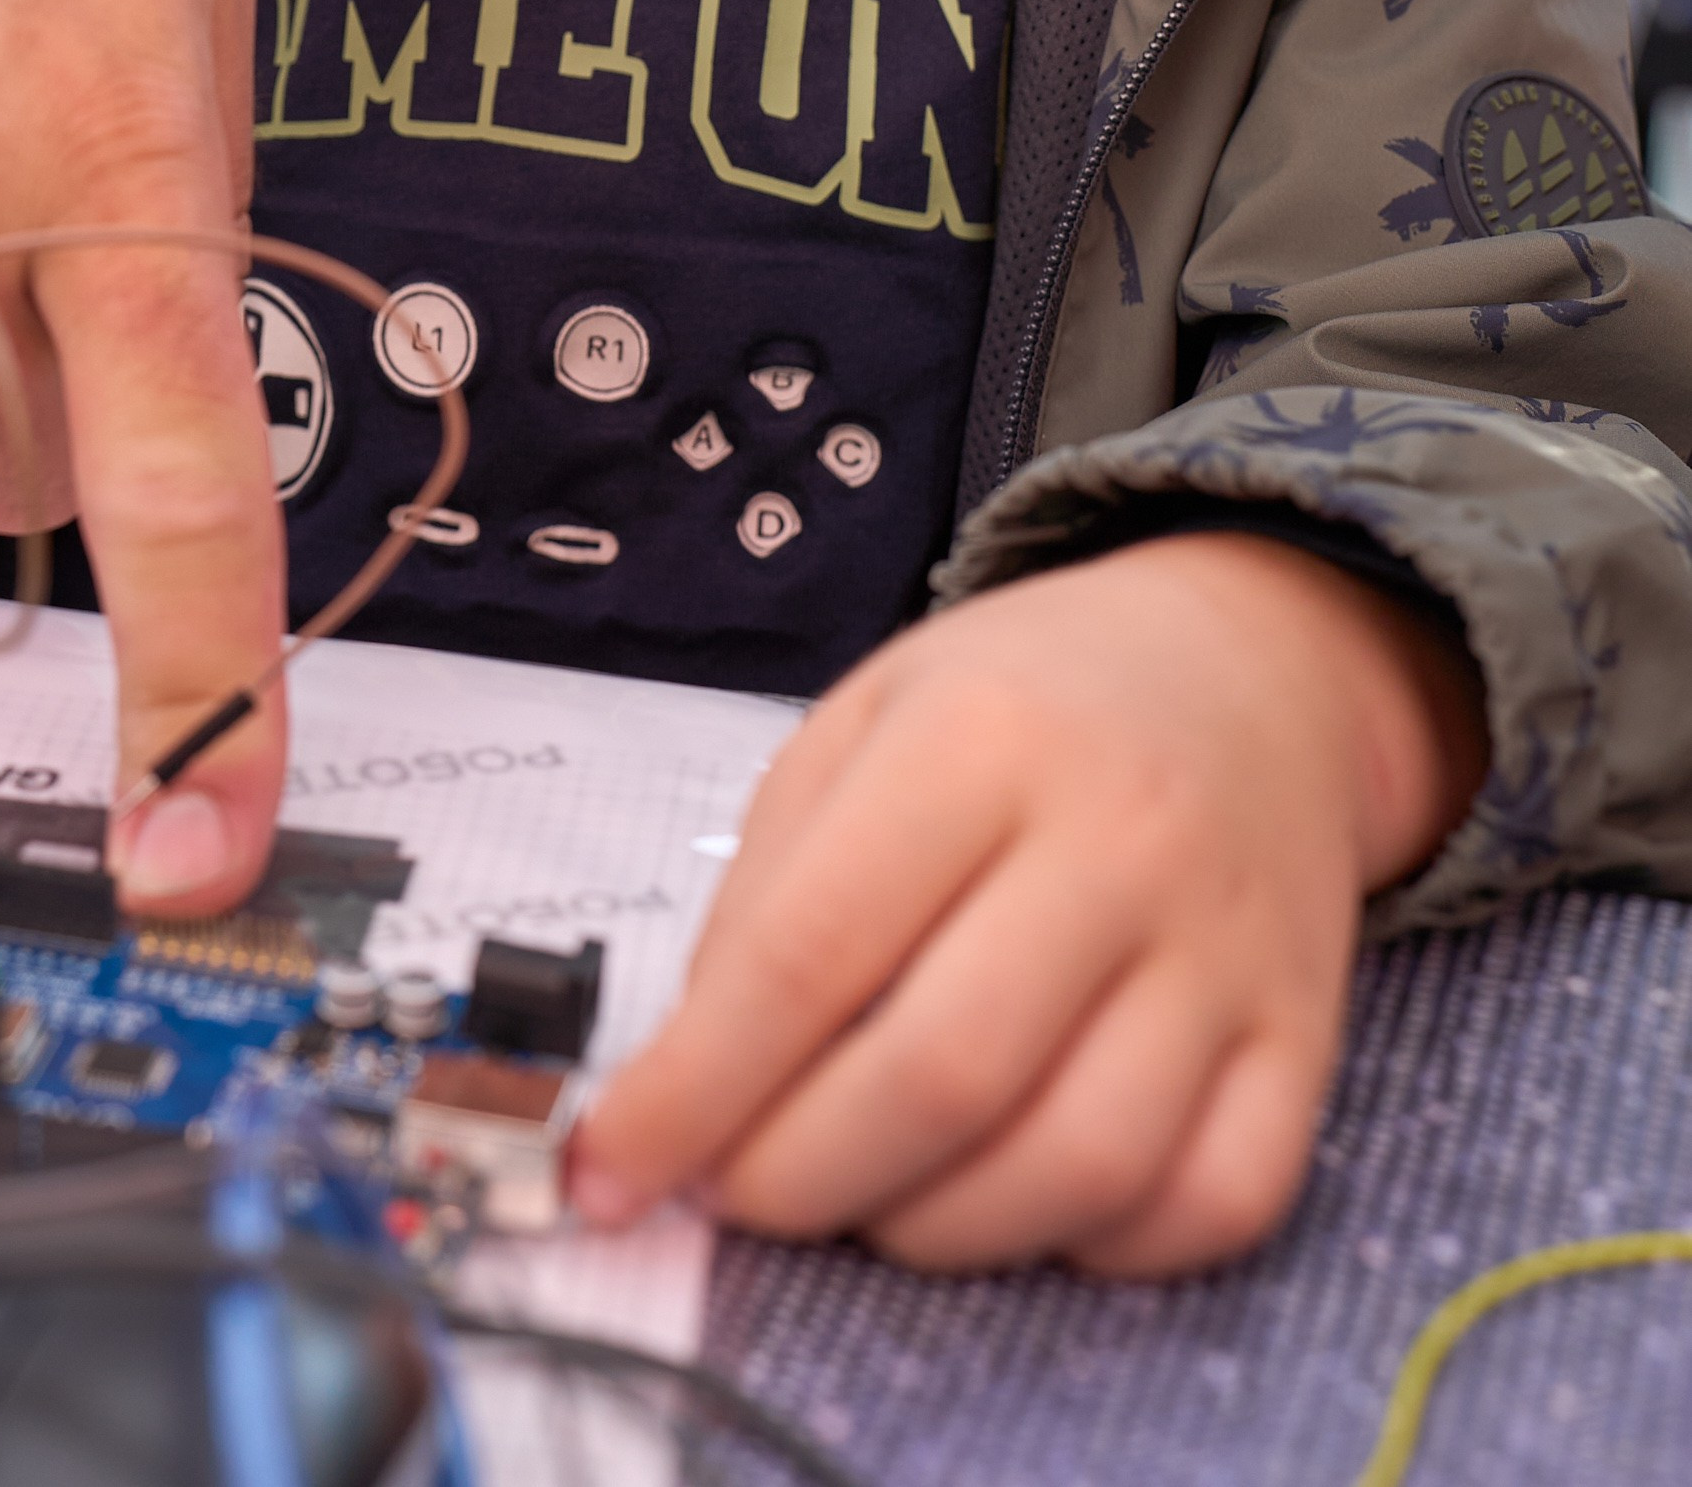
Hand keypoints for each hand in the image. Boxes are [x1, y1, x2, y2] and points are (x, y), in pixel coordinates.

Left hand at [575, 534, 1484, 1275]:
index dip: (691, 1089)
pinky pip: (1212, 1201)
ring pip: (1079, 1163)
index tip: (610, 1169)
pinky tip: (1021, 1199)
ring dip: (935, 1228)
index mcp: (978, 740)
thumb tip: (692, 1082)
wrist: (1247, 666)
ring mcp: (1225, 949)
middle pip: (940, 1074)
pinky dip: (1100, 1247)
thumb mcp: (865, 720)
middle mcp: (1118, 841)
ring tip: (865, 1197)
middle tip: (734, 1195)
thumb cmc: (1025, 703)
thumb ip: (770, 887)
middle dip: (797, 1177)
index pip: (807, 952)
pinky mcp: (1303, 1036)